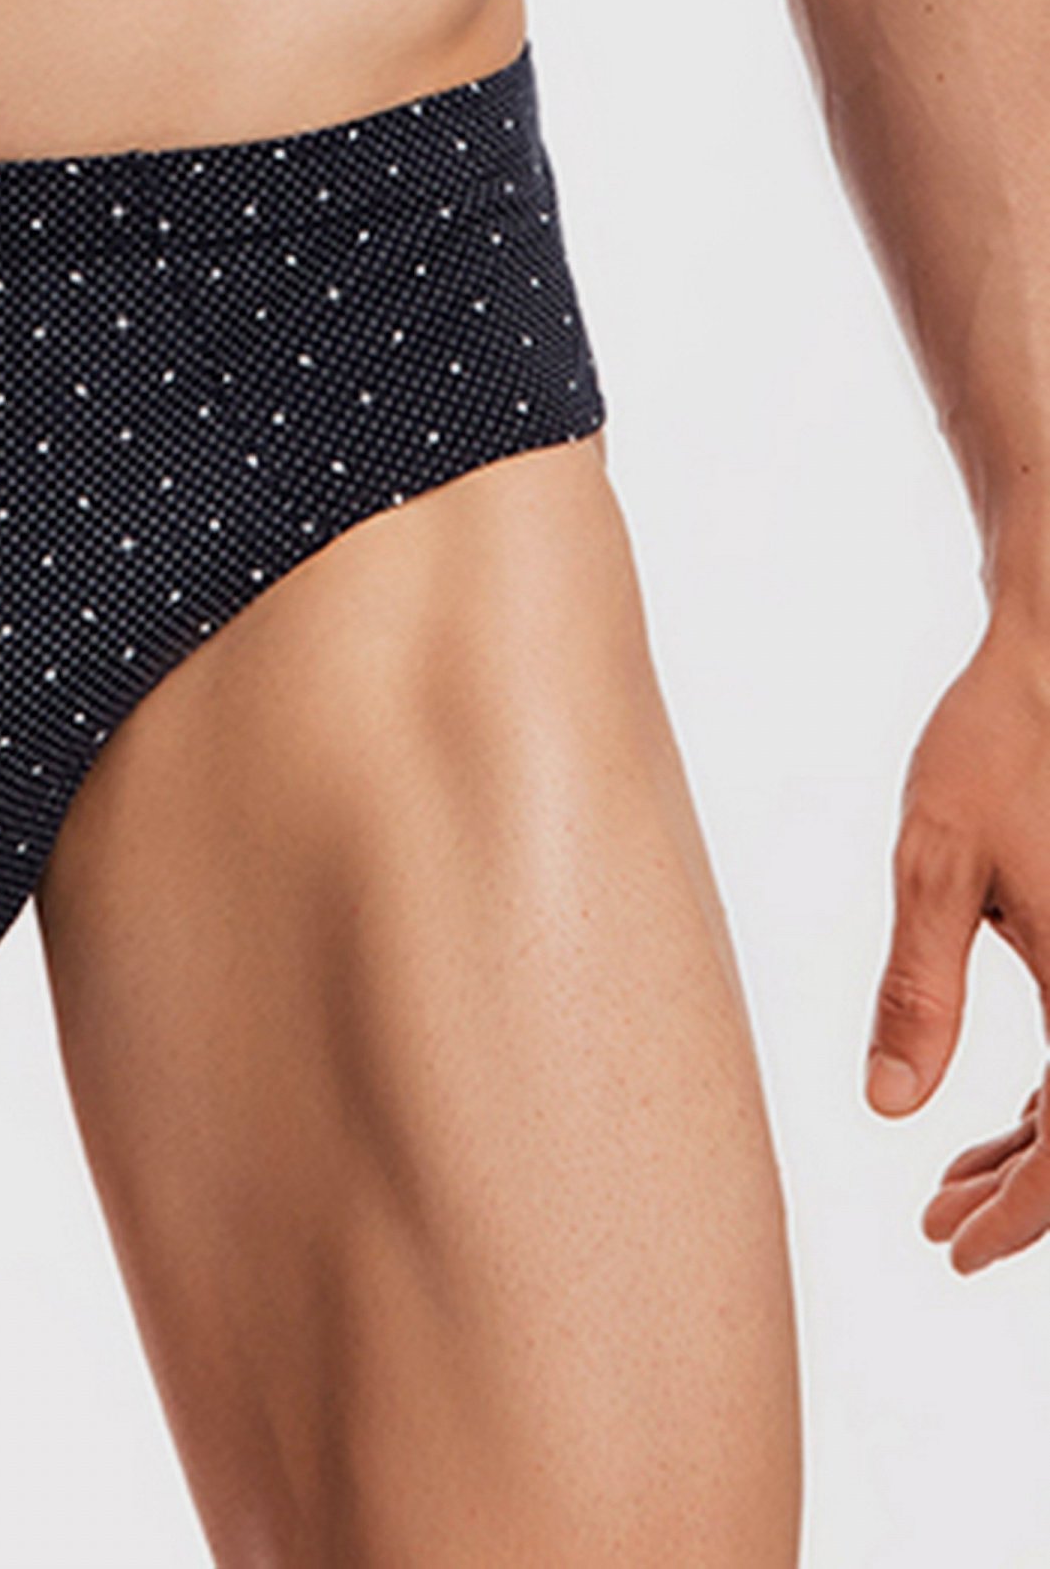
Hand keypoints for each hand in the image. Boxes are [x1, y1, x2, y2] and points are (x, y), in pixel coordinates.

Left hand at [866, 618, 1049, 1273]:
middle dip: (1025, 1205)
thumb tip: (888, 1107)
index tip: (955, 1250)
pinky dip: (1047, 1115)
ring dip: (1032, 1164)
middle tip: (940, 1236)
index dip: (1024, 1217)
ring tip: (947, 1196)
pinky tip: (979, 1137)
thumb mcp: (937, 864)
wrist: (1048, 671)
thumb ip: (918, 988)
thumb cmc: (994, 750)